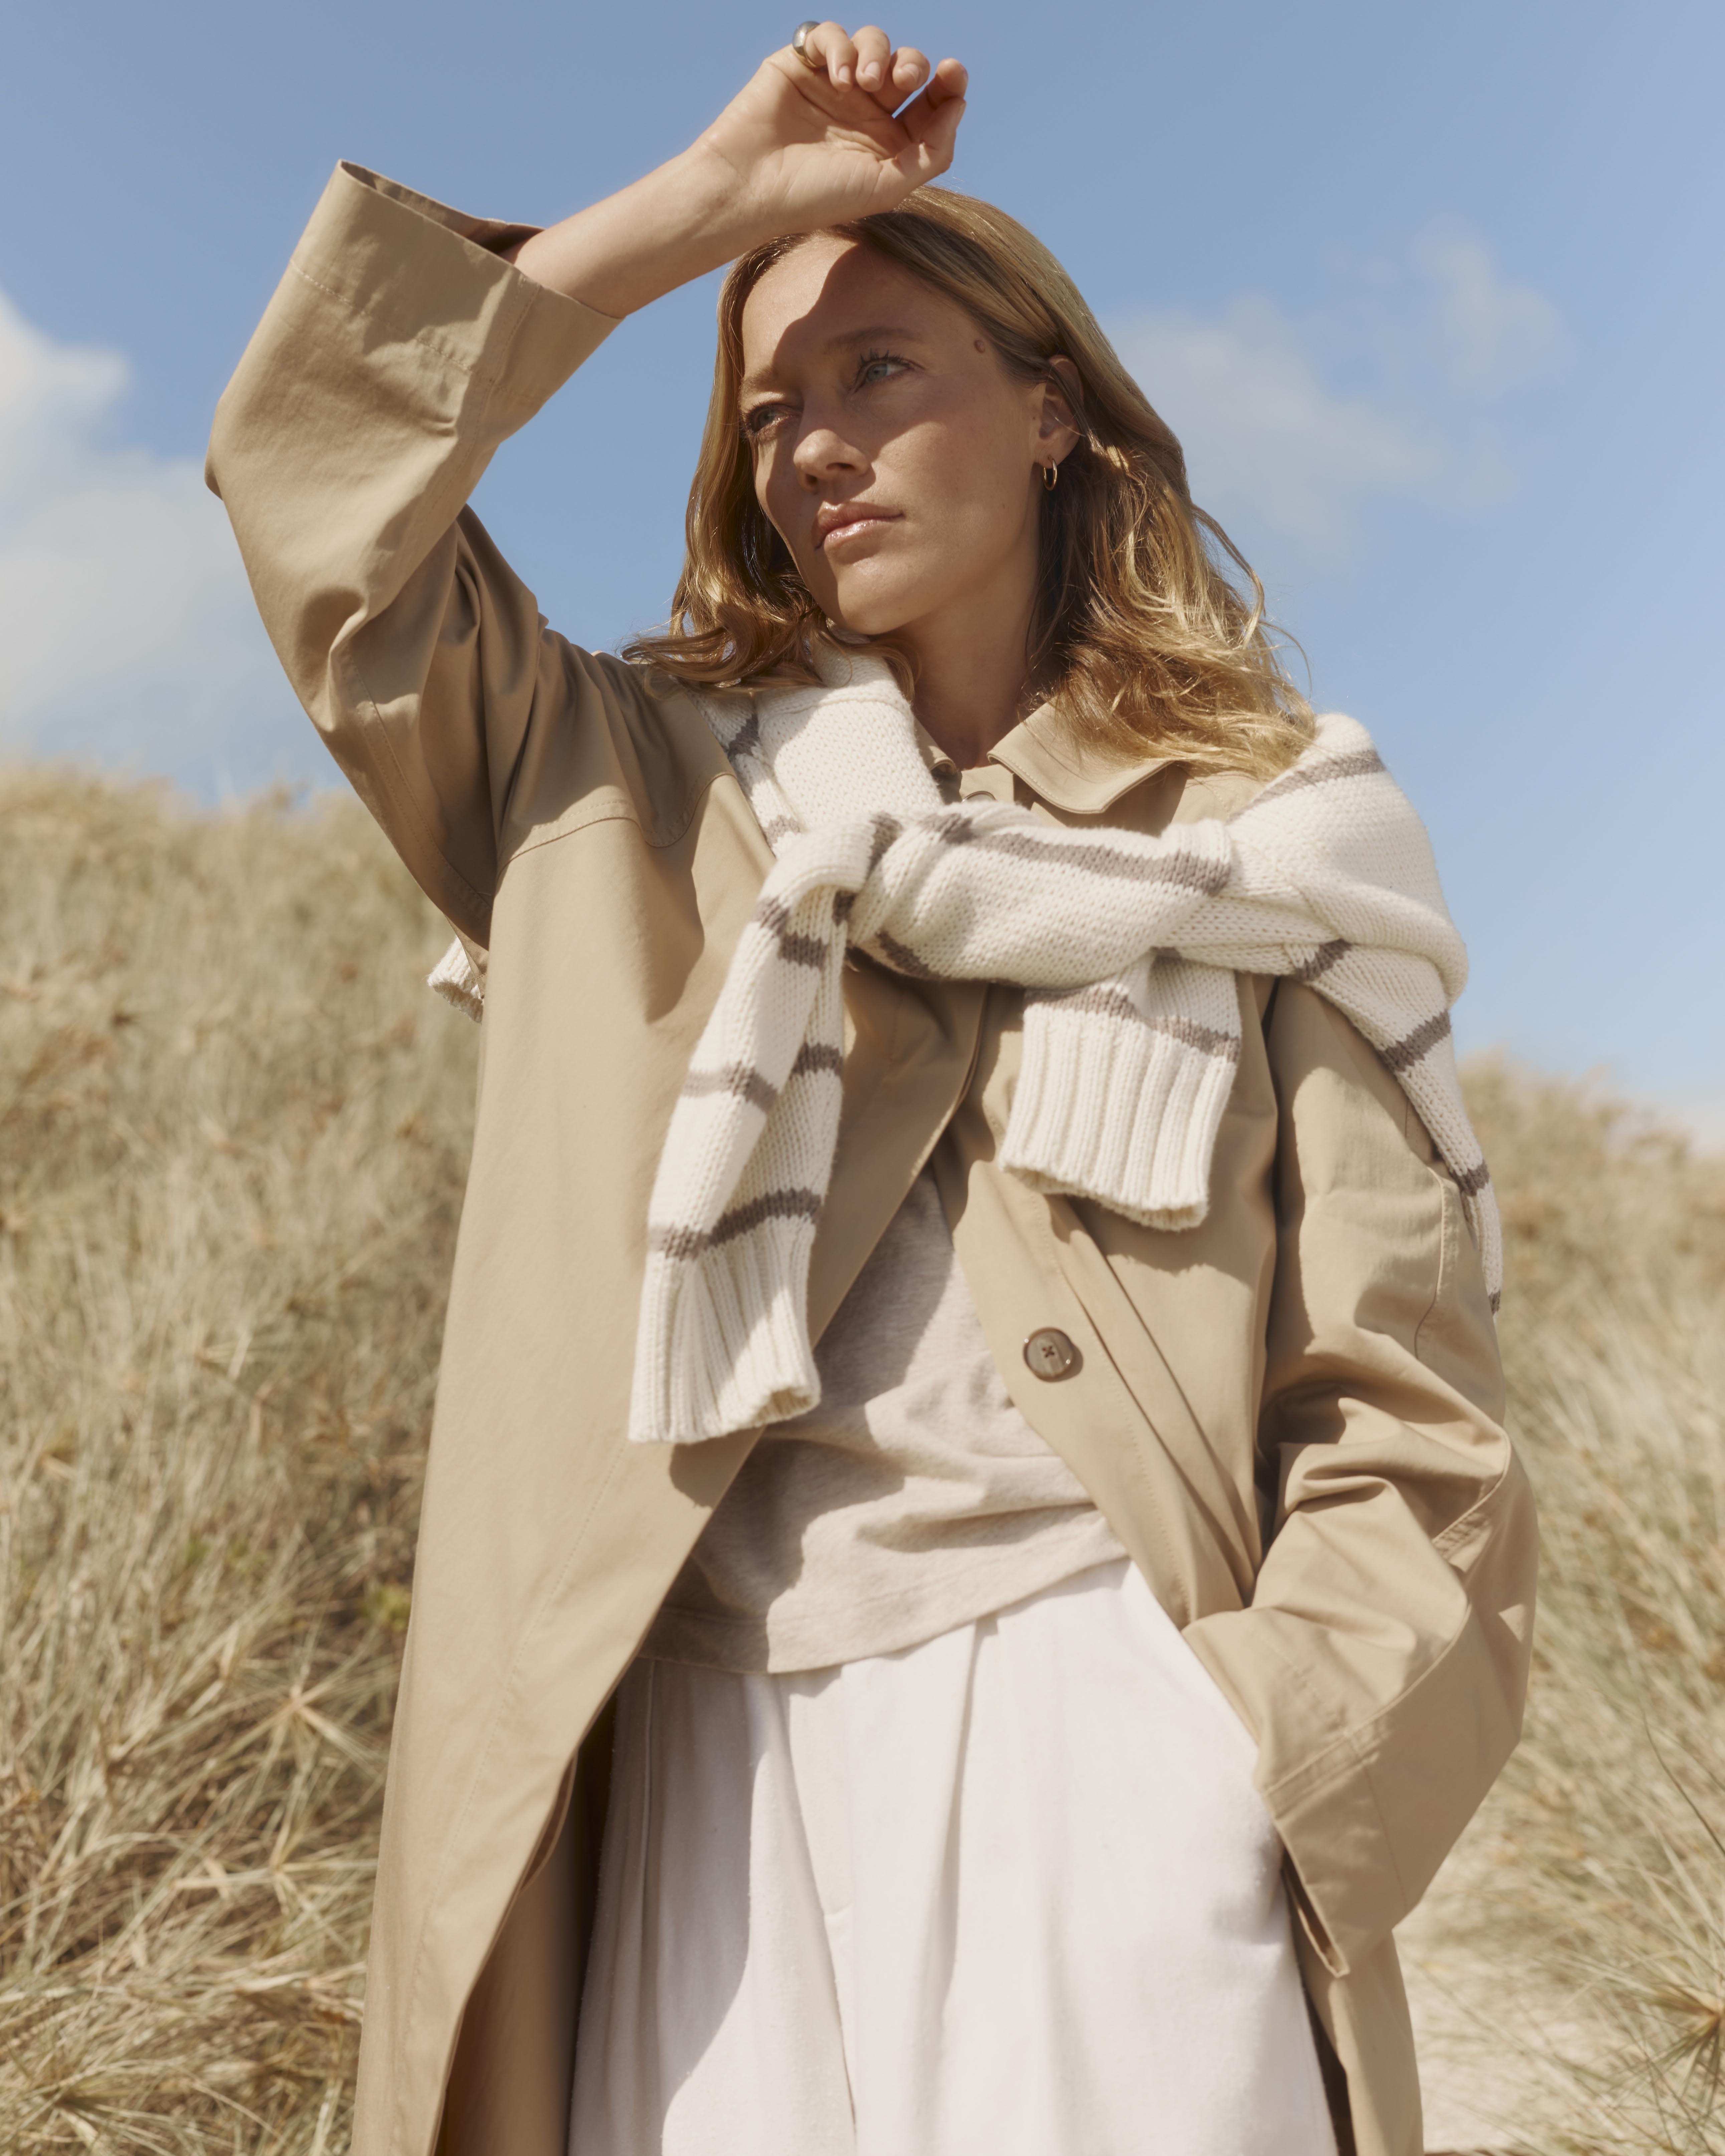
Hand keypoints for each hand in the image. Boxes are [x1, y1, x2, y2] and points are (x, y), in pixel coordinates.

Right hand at [508, 28, 965, 316]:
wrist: (751, 188)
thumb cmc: (816, 198)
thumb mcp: (887, 186)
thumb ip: (932, 152)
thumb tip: (958, 105)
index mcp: (888, 145)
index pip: (931, 105)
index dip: (948, 84)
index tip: (952, 75)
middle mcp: (864, 114)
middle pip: (908, 68)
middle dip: (913, 64)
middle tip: (902, 79)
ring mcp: (833, 87)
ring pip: (875, 44)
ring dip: (879, 52)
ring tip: (864, 81)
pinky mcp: (801, 65)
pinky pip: (832, 35)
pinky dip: (841, 45)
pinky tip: (836, 74)